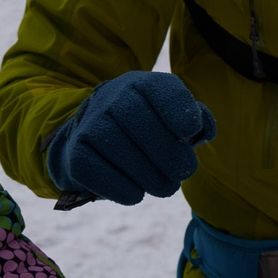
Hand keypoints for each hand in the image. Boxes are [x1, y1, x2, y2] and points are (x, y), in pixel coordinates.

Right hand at [45, 70, 214, 204]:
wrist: (97, 137)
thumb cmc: (148, 127)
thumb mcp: (173, 116)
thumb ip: (195, 119)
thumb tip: (202, 130)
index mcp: (142, 84)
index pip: (160, 89)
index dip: (178, 111)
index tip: (190, 133)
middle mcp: (112, 97)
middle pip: (140, 122)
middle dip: (168, 153)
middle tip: (184, 173)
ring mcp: (90, 123)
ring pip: (119, 149)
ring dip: (148, 176)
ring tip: (166, 188)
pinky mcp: (76, 151)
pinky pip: (96, 172)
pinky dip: (120, 188)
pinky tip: (136, 193)